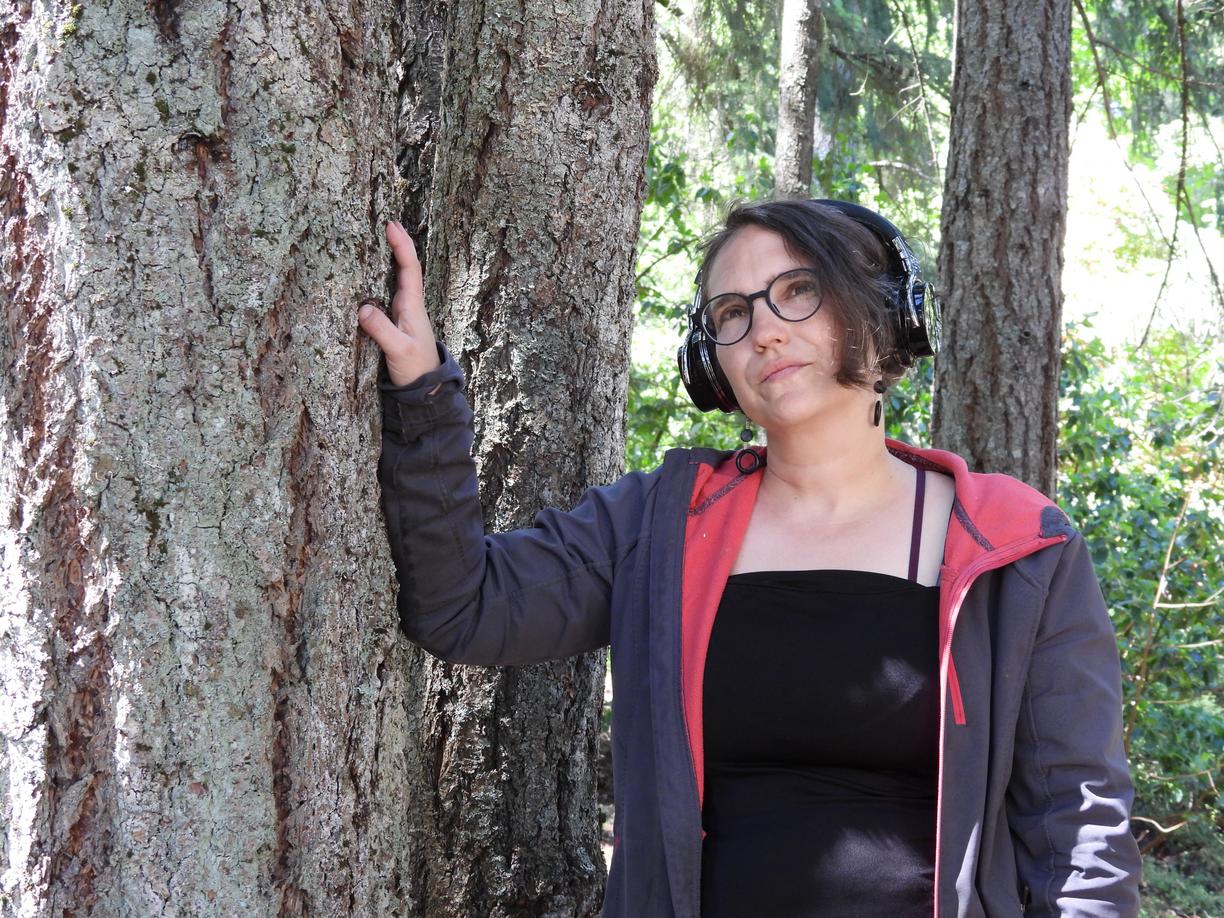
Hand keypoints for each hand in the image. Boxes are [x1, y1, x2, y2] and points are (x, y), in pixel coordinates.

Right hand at [357, 221, 441, 387]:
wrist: (426, 389)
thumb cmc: (415, 368)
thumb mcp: (398, 350)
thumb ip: (382, 330)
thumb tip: (362, 308)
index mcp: (413, 307)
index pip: (410, 269)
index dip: (402, 246)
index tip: (391, 226)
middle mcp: (410, 305)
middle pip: (405, 268)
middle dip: (397, 245)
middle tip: (385, 222)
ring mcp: (404, 313)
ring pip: (397, 279)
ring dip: (390, 259)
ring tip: (377, 239)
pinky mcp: (396, 322)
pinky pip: (387, 293)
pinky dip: (381, 278)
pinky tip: (369, 273)